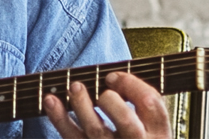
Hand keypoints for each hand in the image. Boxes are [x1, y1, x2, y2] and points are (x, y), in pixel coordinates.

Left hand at [43, 72, 170, 138]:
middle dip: (111, 99)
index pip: (151, 103)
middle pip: (126, 121)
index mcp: (158, 134)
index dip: (131, 84)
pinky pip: (72, 138)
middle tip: (103, 90)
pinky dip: (59, 118)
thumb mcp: (151, 128)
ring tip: (74, 86)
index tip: (114, 76)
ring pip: (96, 130)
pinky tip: (50, 101)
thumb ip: (141, 106)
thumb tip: (112, 76)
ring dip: (81, 104)